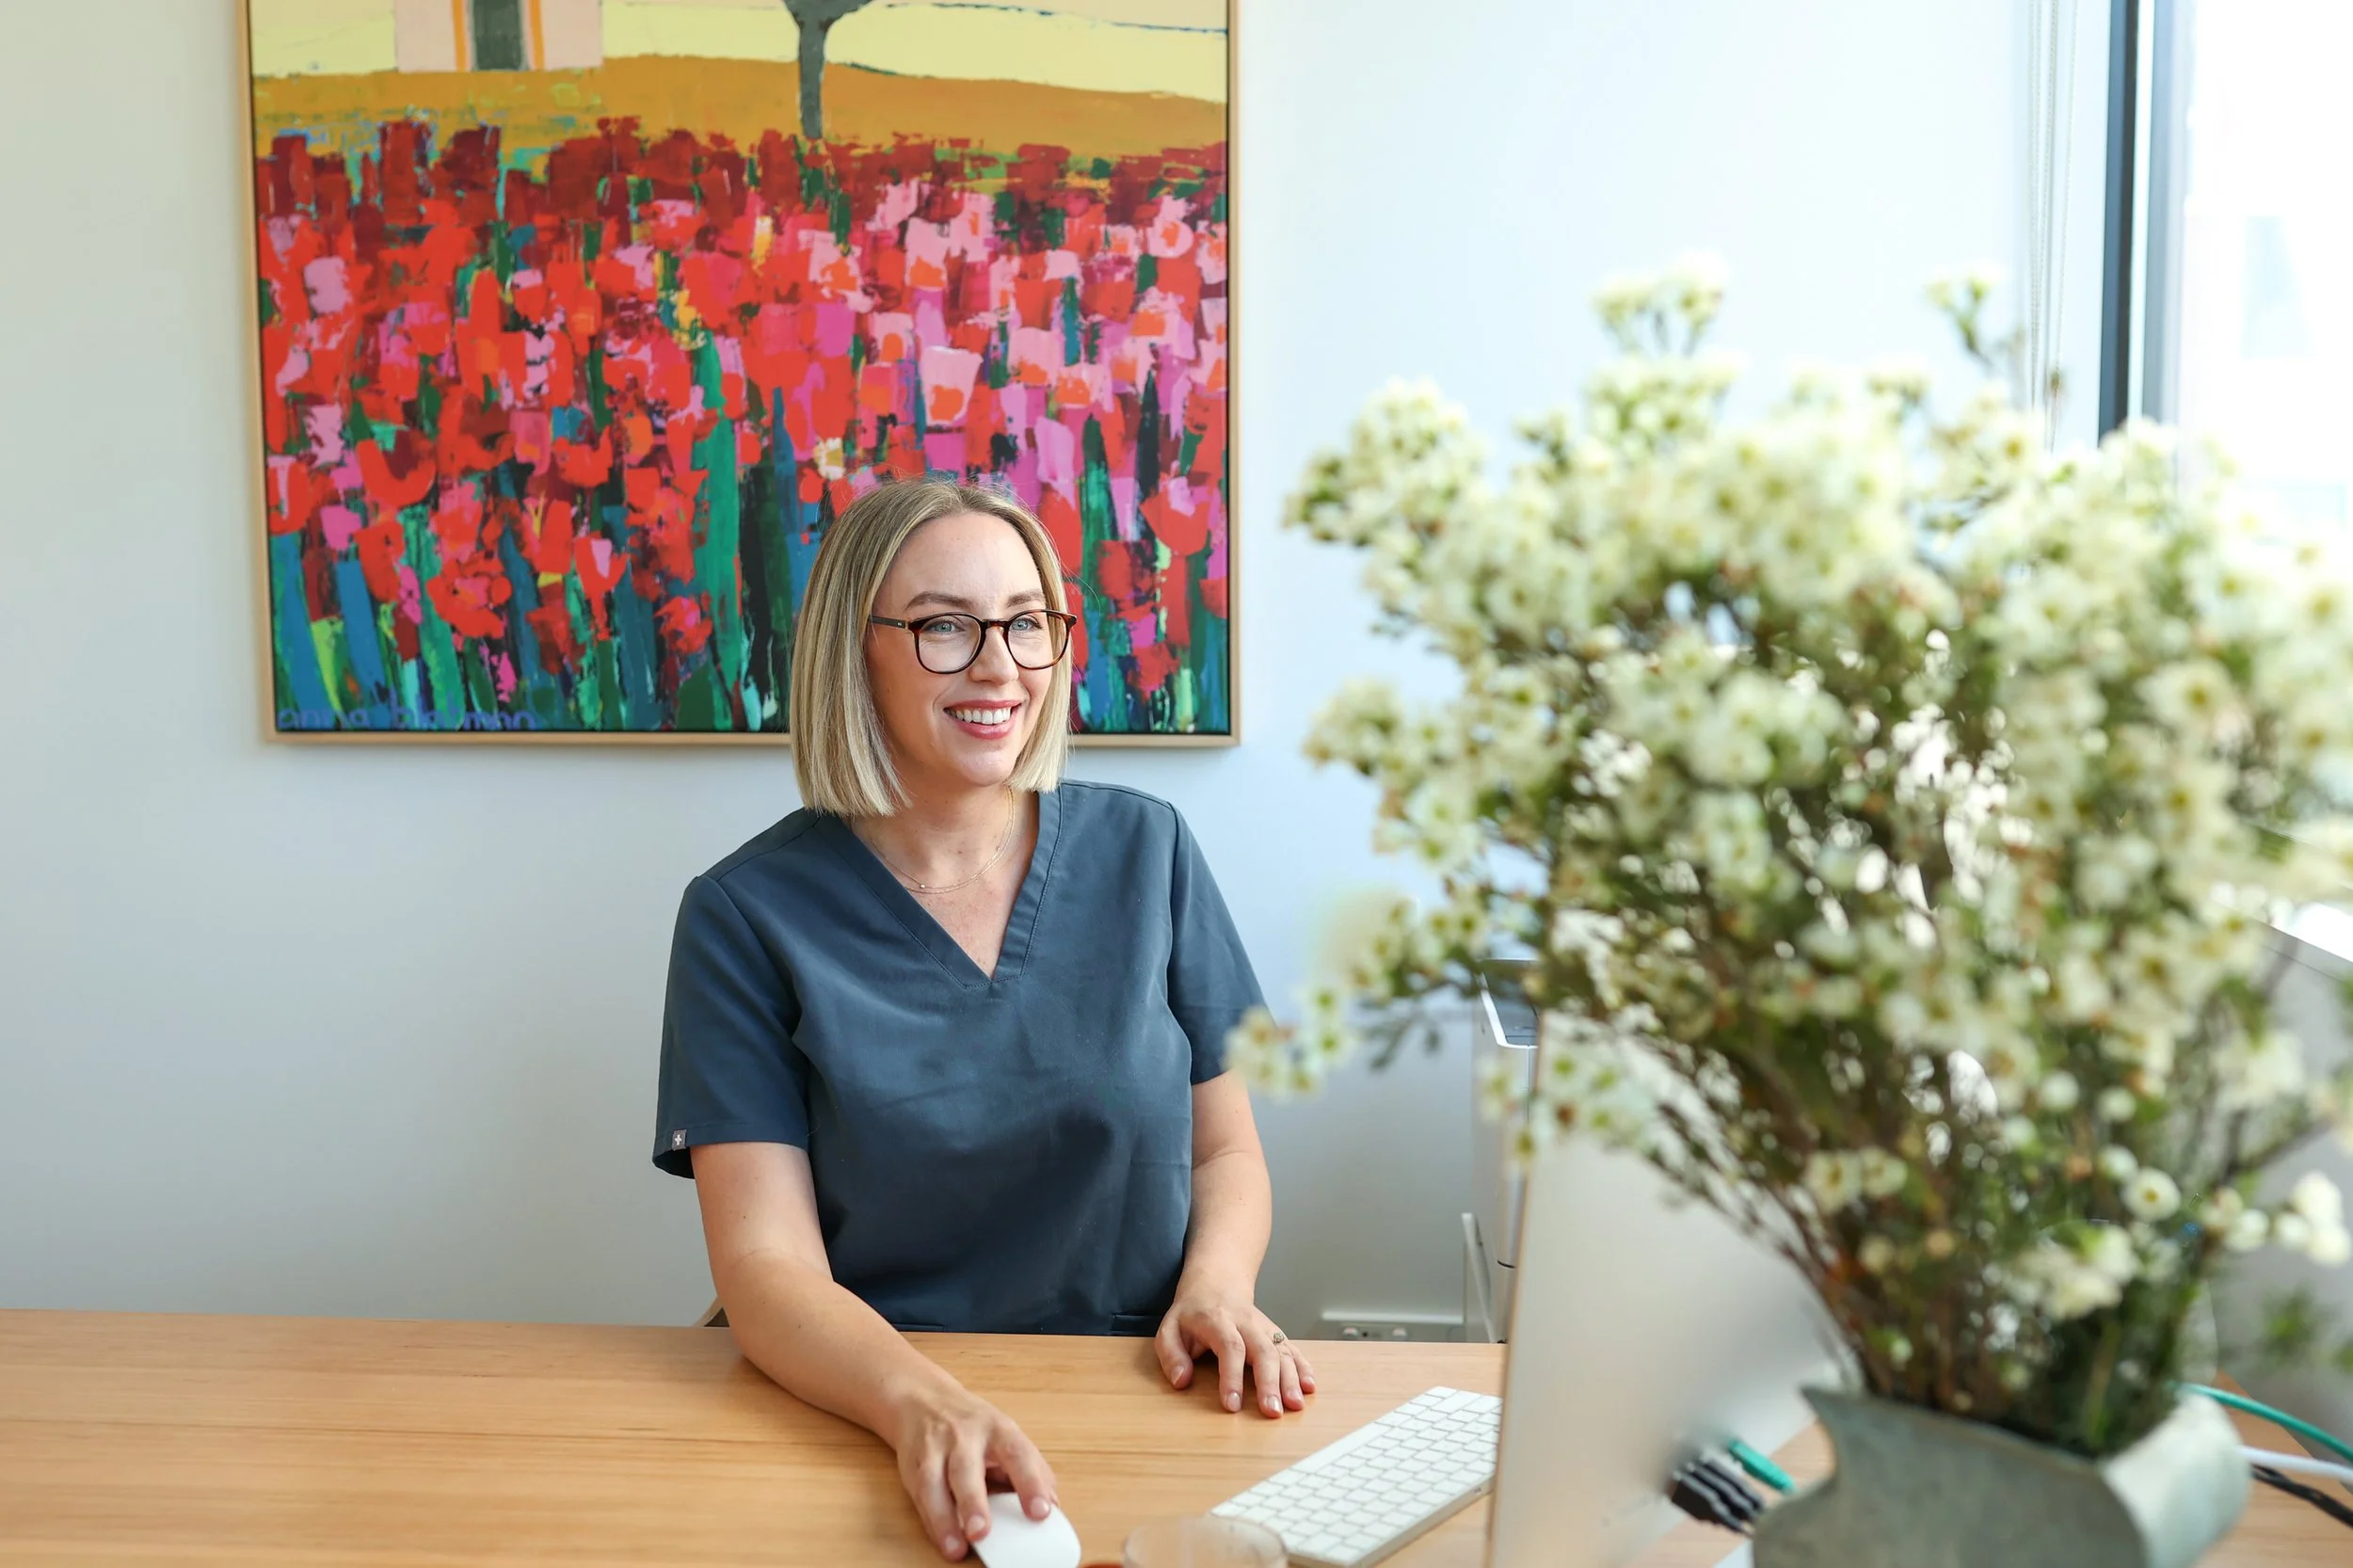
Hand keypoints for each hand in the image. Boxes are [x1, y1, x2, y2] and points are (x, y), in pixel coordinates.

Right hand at [885, 1382, 1057, 1560]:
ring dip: (944, 1519)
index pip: (1018, 1454)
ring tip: (956, 1547)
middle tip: (982, 1533)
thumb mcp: (1007, 1436)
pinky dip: (931, 1521)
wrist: (923, 1399)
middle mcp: (964, 1436)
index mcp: (998, 1429)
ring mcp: (934, 1449)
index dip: (1031, 1483)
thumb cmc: (974, 1426)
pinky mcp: (912, 1465)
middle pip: (966, 1468)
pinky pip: (920, 1495)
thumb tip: (1054, 1505)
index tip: (1042, 1512)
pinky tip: (942, 1539)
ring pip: (934, 1483)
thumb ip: (1032, 1470)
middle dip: (973, 1502)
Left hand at [1155, 1278, 1317, 1417]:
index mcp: (1218, 1321)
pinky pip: (1292, 1349)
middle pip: (1263, 1351)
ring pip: (1282, 1350)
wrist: (1216, 1283)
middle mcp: (1246, 1323)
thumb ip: (1171, 1355)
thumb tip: (1181, 1381)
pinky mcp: (1274, 1333)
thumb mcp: (1169, 1328)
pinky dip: (1303, 1367)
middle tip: (1272, 1412)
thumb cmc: (1191, 1313)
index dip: (1232, 1377)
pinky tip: (1309, 1387)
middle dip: (1270, 1383)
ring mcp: (1264, 1327)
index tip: (1232, 1405)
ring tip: (1295, 1406)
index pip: (1230, 1348)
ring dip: (1291, 1379)